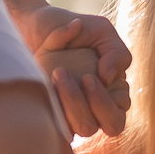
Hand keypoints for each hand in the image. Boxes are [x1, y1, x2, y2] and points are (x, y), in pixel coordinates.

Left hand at [9, 3, 130, 140]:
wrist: (34, 25)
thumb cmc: (71, 29)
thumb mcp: (101, 31)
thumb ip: (116, 52)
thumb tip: (108, 78)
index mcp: (112, 91)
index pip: (121, 111)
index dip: (109, 100)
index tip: (90, 76)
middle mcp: (94, 106)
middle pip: (112, 125)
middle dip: (99, 105)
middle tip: (85, 79)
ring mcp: (72, 112)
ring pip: (85, 128)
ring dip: (74, 104)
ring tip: (58, 74)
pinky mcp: (51, 113)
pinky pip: (59, 127)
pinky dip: (56, 108)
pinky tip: (47, 85)